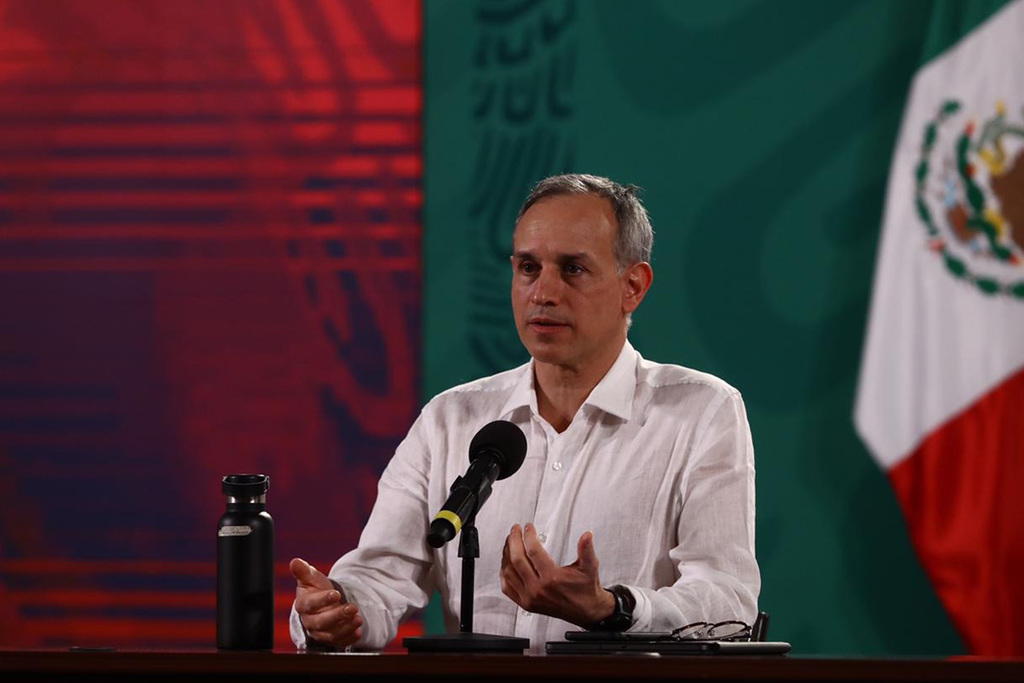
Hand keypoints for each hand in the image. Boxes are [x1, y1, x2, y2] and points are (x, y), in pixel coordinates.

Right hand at [290, 557, 362, 647]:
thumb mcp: (311, 577)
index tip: (336, 594)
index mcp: (302, 605)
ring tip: (359, 619)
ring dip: (345, 628)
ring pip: (330, 635)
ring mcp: (320, 632)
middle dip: (337, 616)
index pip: (310, 604)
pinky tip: (358, 632)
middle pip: (321, 623)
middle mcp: (309, 621)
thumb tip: (295, 561)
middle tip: (353, 608)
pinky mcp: (331, 639)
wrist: (323, 603)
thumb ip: (303, 571)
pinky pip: (339, 642)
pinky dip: (348, 639)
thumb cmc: (315, 588)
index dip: (322, 600)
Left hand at [499, 523, 615, 626]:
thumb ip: (586, 549)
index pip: (533, 551)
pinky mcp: (526, 604)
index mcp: (553, 578)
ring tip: (510, 542)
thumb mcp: (589, 567)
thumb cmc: (586, 588)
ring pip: (509, 572)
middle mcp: (538, 589)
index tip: (529, 527)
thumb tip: (587, 535)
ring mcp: (530, 598)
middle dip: (513, 540)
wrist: (585, 610)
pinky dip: (504, 573)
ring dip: (506, 554)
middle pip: (517, 559)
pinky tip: (506, 562)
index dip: (529, 535)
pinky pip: (507, 587)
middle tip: (515, 530)